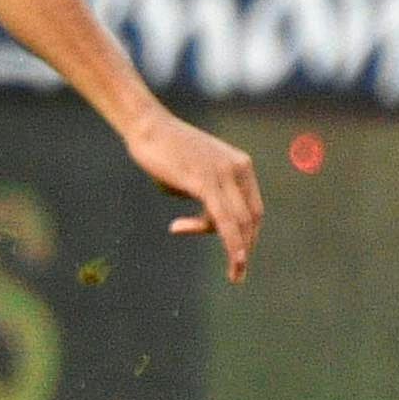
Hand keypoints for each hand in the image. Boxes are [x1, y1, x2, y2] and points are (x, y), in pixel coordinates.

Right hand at [122, 107, 262, 280]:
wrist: (146, 126)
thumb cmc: (162, 150)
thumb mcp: (191, 176)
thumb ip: (204, 197)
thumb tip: (206, 221)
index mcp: (240, 165)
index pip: (252, 208)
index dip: (247, 234)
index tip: (237, 254)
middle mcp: (238, 168)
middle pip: (251, 218)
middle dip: (246, 248)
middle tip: (238, 273)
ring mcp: (223, 174)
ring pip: (240, 222)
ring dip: (239, 251)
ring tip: (234, 273)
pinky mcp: (205, 181)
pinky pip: (223, 218)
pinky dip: (230, 241)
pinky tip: (232, 257)